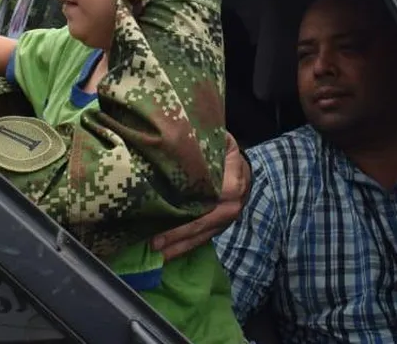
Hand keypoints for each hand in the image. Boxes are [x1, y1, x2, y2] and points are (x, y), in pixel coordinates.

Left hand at [151, 132, 251, 260]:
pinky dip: (186, 246)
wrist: (241, 163)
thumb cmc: (222, 148)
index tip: (167, 216)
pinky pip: (204, 238)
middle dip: (180, 236)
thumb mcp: (218, 140)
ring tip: (158, 256)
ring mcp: (228, 217)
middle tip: (155, 244)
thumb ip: (205, 144)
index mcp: (233, 180)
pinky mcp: (221, 225)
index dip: (190, 211)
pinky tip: (168, 253)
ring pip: (204, 235)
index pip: (212, 198)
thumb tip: (176, 142)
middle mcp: (233, 203)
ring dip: (181, 247)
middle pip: (206, 223)